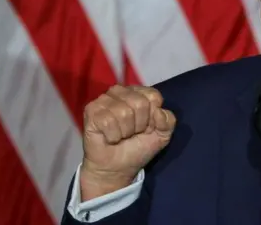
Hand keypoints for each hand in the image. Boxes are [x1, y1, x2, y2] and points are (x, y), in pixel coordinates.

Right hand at [79, 85, 175, 200]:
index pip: (153, 96)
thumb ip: (169, 120)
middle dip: (140, 124)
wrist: (117, 168)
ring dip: (125, 131)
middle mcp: (121, 92)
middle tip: (133, 133)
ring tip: (121, 136)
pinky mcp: (91, 111)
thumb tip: (158, 111)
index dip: (153, 117)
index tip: (147, 127)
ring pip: (123, 112)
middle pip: (140, 103)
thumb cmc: (138, 148)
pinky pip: (107, 121)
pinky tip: (110, 138)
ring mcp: (104, 100)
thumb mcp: (163, 135)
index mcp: (139, 93)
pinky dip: (113, 135)